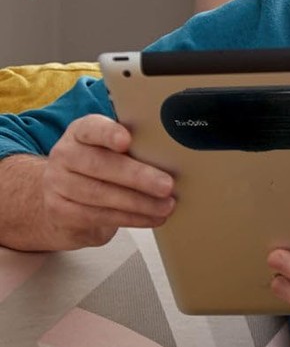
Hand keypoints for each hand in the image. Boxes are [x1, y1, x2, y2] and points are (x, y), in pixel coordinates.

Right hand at [41, 114, 175, 247]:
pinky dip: (131, 219)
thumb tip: (175, 154)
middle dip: (137, 177)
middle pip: (100, 165)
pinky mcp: (61, 212)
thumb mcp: (111, 150)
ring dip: (139, 203)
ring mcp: (58, 184)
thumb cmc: (100, 167)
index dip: (108, 133)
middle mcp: (65, 155)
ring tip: (166, 206)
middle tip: (167, 185)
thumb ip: (133, 146)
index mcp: (81, 132)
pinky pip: (99, 216)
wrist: (61, 198)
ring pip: (100, 195)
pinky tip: (151, 218)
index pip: (91, 128)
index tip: (127, 140)